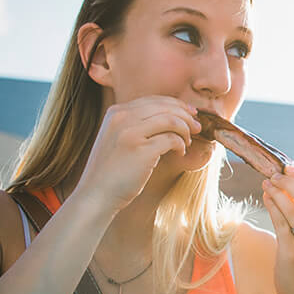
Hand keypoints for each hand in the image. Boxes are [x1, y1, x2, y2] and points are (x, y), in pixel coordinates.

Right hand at [74, 96, 198, 213]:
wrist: (96, 193)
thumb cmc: (112, 169)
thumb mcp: (118, 137)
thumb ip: (136, 124)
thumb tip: (171, 116)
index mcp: (116, 112)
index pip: (154, 100)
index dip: (177, 105)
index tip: (190, 114)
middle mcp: (122, 118)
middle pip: (165, 107)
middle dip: (186, 116)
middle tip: (196, 128)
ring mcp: (130, 133)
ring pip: (171, 120)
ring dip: (185, 130)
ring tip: (187, 142)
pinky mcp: (140, 150)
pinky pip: (171, 139)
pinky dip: (181, 145)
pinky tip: (180, 153)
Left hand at [262, 166, 293, 293]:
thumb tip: (293, 180)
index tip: (290, 168)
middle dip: (290, 182)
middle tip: (275, 173)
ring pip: (293, 209)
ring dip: (277, 192)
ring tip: (267, 183)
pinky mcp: (293, 254)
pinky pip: (280, 223)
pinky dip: (272, 207)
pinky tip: (266, 198)